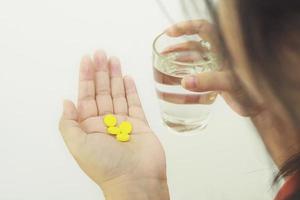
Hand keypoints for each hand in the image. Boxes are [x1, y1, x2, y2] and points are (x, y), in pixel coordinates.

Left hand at [59, 51, 168, 198]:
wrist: (136, 180)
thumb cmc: (105, 166)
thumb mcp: (77, 145)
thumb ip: (68, 123)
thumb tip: (66, 101)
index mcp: (89, 127)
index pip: (86, 96)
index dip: (86, 77)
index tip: (87, 60)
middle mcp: (105, 123)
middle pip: (102, 91)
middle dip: (101, 72)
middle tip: (101, 53)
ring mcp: (124, 122)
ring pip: (118, 94)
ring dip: (115, 76)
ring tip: (113, 59)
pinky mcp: (140, 124)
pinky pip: (134, 103)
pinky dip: (130, 90)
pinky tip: (126, 78)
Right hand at [166, 20, 264, 116]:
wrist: (261, 107)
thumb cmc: (254, 91)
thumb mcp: (232, 82)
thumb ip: (210, 81)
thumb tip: (186, 82)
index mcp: (225, 48)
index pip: (204, 29)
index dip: (186, 27)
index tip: (170, 33)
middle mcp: (220, 55)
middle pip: (195, 44)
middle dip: (177, 46)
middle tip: (163, 52)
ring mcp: (217, 67)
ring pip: (195, 58)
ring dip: (179, 60)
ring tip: (165, 63)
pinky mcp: (216, 78)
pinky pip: (198, 72)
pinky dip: (186, 73)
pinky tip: (177, 79)